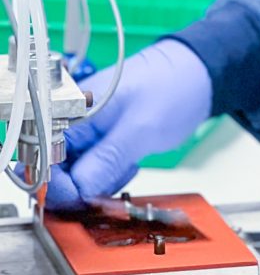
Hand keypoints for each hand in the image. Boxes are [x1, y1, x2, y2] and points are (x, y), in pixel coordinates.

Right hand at [46, 40, 211, 208]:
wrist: (199, 74)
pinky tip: (130, 161)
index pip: (45, 158)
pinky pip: (97, 167)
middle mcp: (75, 120)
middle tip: (111, 183)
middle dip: (84, 185)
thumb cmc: (173, 84)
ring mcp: (90, 130)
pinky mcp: (105, 138)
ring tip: (128, 163)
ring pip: (79, 173)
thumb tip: (79, 191)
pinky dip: (112, 173)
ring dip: (102, 180)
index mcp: (73, 109)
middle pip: (58, 170)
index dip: (59, 185)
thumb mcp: (141, 128)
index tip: (82, 201)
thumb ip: (107, 159)